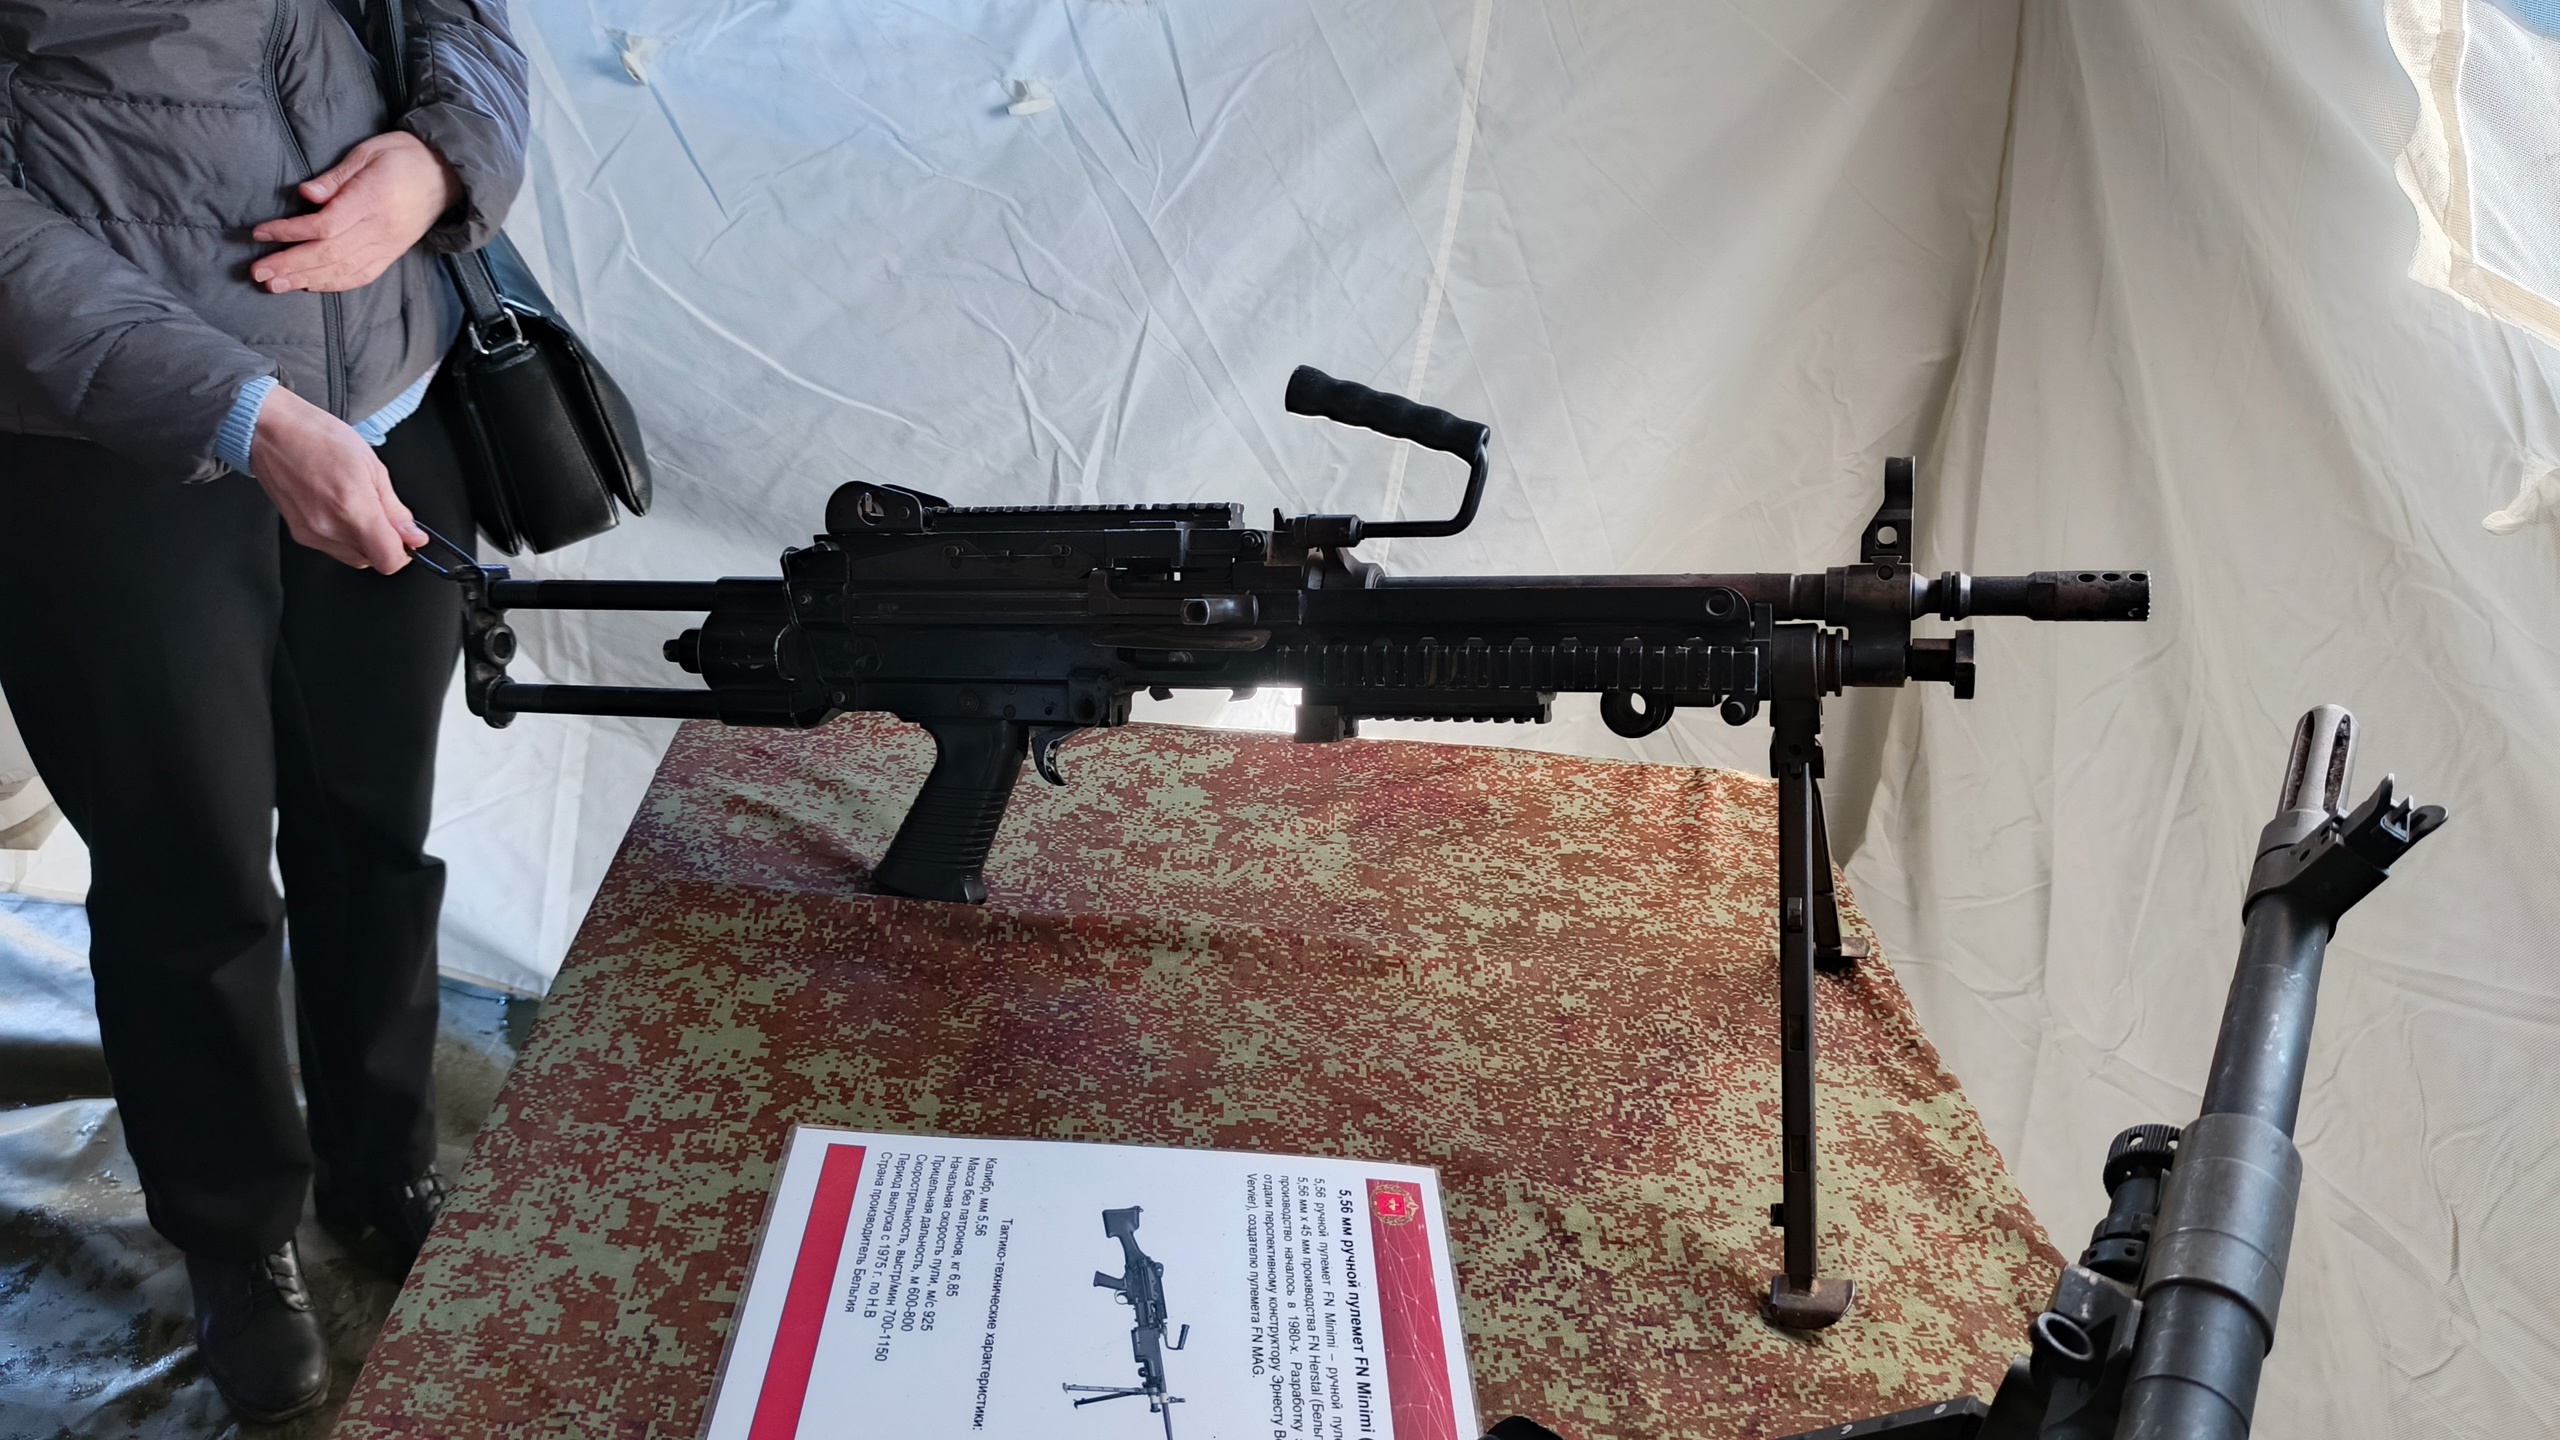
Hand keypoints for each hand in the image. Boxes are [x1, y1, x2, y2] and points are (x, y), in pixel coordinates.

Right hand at [248, 386, 428, 570]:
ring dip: (364, 540)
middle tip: (382, 513)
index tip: (408, 538)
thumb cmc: (318, 437)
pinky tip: (340, 509)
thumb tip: (414, 536)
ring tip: (357, 505)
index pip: (388, 559)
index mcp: (352, 507)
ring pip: (353, 557)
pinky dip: (344, 536)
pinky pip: (332, 548)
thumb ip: (395, 509)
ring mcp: (310, 533)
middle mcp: (328, 527)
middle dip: (384, 543)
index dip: (404, 552)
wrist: (271, 431)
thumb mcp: (372, 466)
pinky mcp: (298, 533)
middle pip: (371, 560)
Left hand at [250, 131, 461, 294]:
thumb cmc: (402, 157)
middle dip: (290, 265)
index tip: (261, 234)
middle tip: (258, 273)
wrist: (446, 176)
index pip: (325, 226)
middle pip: (329, 254)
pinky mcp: (391, 255)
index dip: (290, 232)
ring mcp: (387, 246)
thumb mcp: (367, 153)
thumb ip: (336, 177)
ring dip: (305, 280)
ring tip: (274, 285)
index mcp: (372, 200)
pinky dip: (334, 284)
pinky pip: (361, 276)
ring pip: (342, 270)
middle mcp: (380, 230)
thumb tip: (305, 194)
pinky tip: (310, 286)